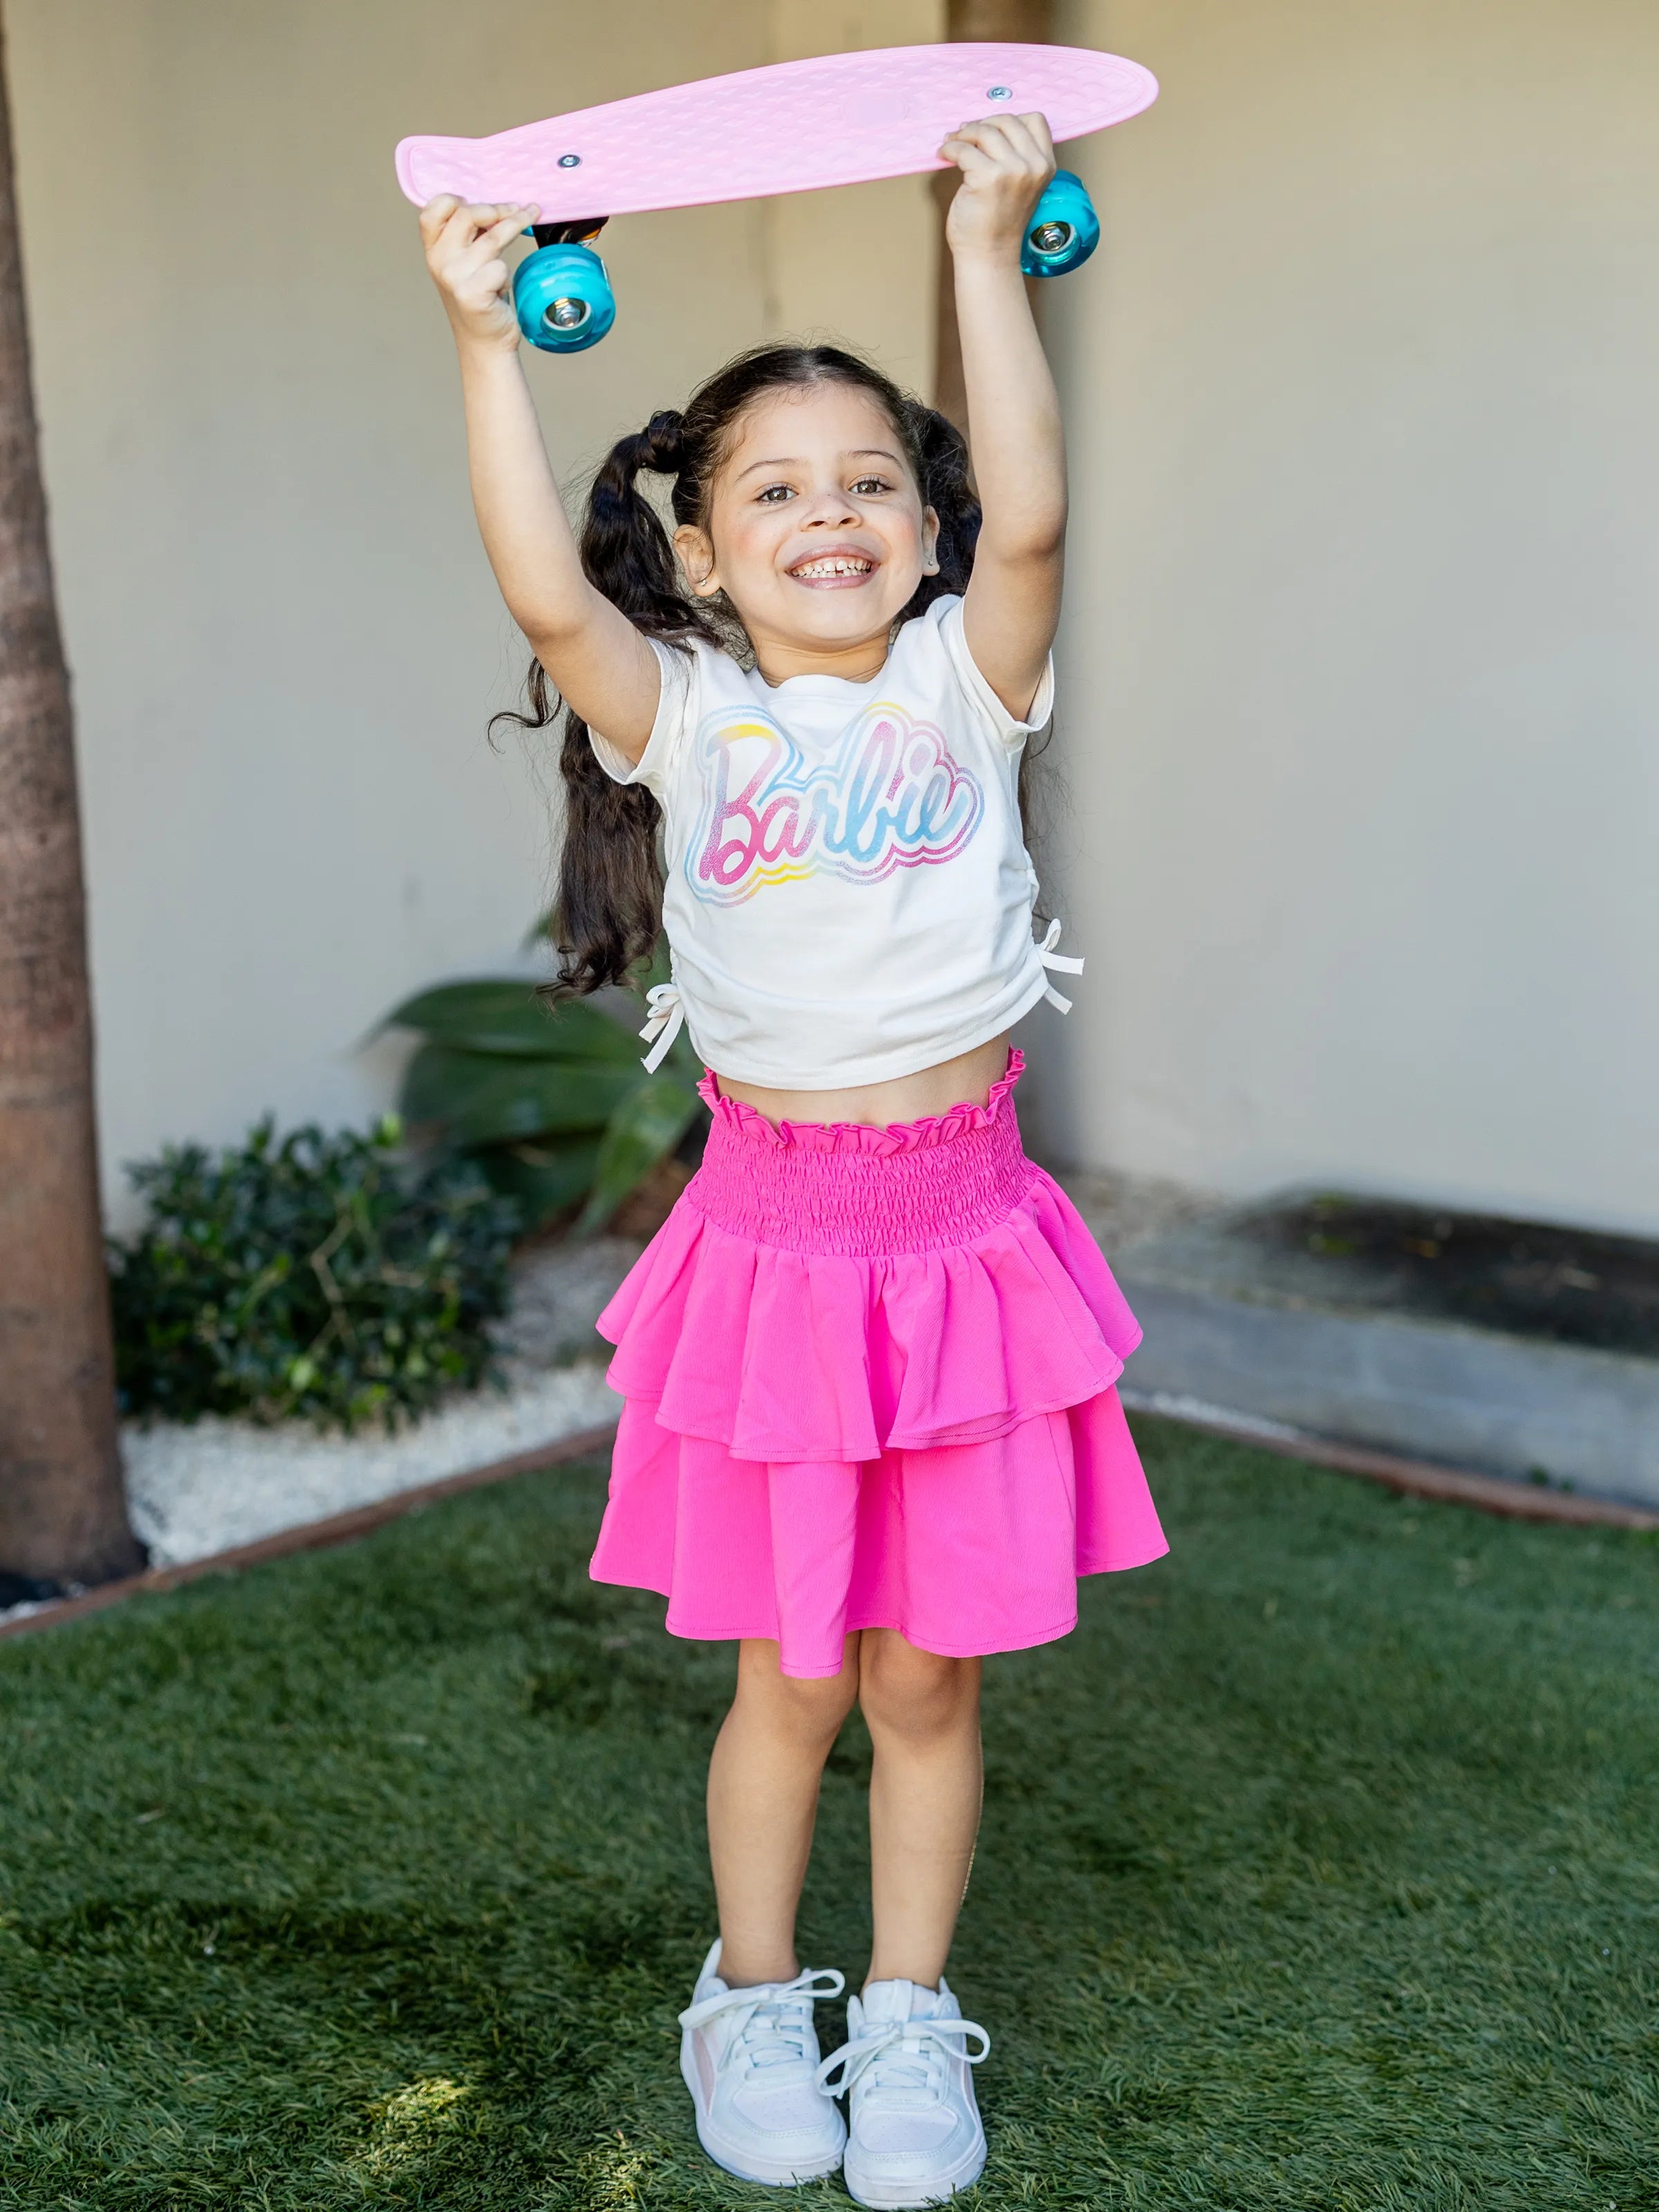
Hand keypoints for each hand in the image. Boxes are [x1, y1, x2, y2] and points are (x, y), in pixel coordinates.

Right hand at [419, 195, 538, 350]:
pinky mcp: (472, 294)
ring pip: (491, 239)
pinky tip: (501, 288)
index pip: (433, 210)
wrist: (485, 342)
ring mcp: (454, 278)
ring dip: (513, 230)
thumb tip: (499, 206)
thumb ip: (470, 237)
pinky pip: (500, 267)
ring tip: (528, 219)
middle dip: (497, 209)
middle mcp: (439, 262)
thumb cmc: (481, 299)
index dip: (455, 200)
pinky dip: (507, 274)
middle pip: (467, 216)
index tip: (479, 203)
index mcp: (433, 250)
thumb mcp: (467, 264)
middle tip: (518, 209)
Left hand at [939, 112, 1056, 268]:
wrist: (989, 256)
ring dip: (962, 134)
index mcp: (1045, 165)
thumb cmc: (999, 223)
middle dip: (981, 125)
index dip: (1008, 121)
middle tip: (964, 135)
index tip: (989, 130)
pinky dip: (950, 148)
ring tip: (951, 145)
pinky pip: (963, 149)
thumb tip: (987, 127)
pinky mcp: (987, 177)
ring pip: (984, 131)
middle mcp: (1033, 165)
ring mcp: (1012, 170)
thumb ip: (1017, 157)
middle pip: (1007, 121)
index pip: (1035, 120)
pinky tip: (944, 155)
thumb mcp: (1021, 184)